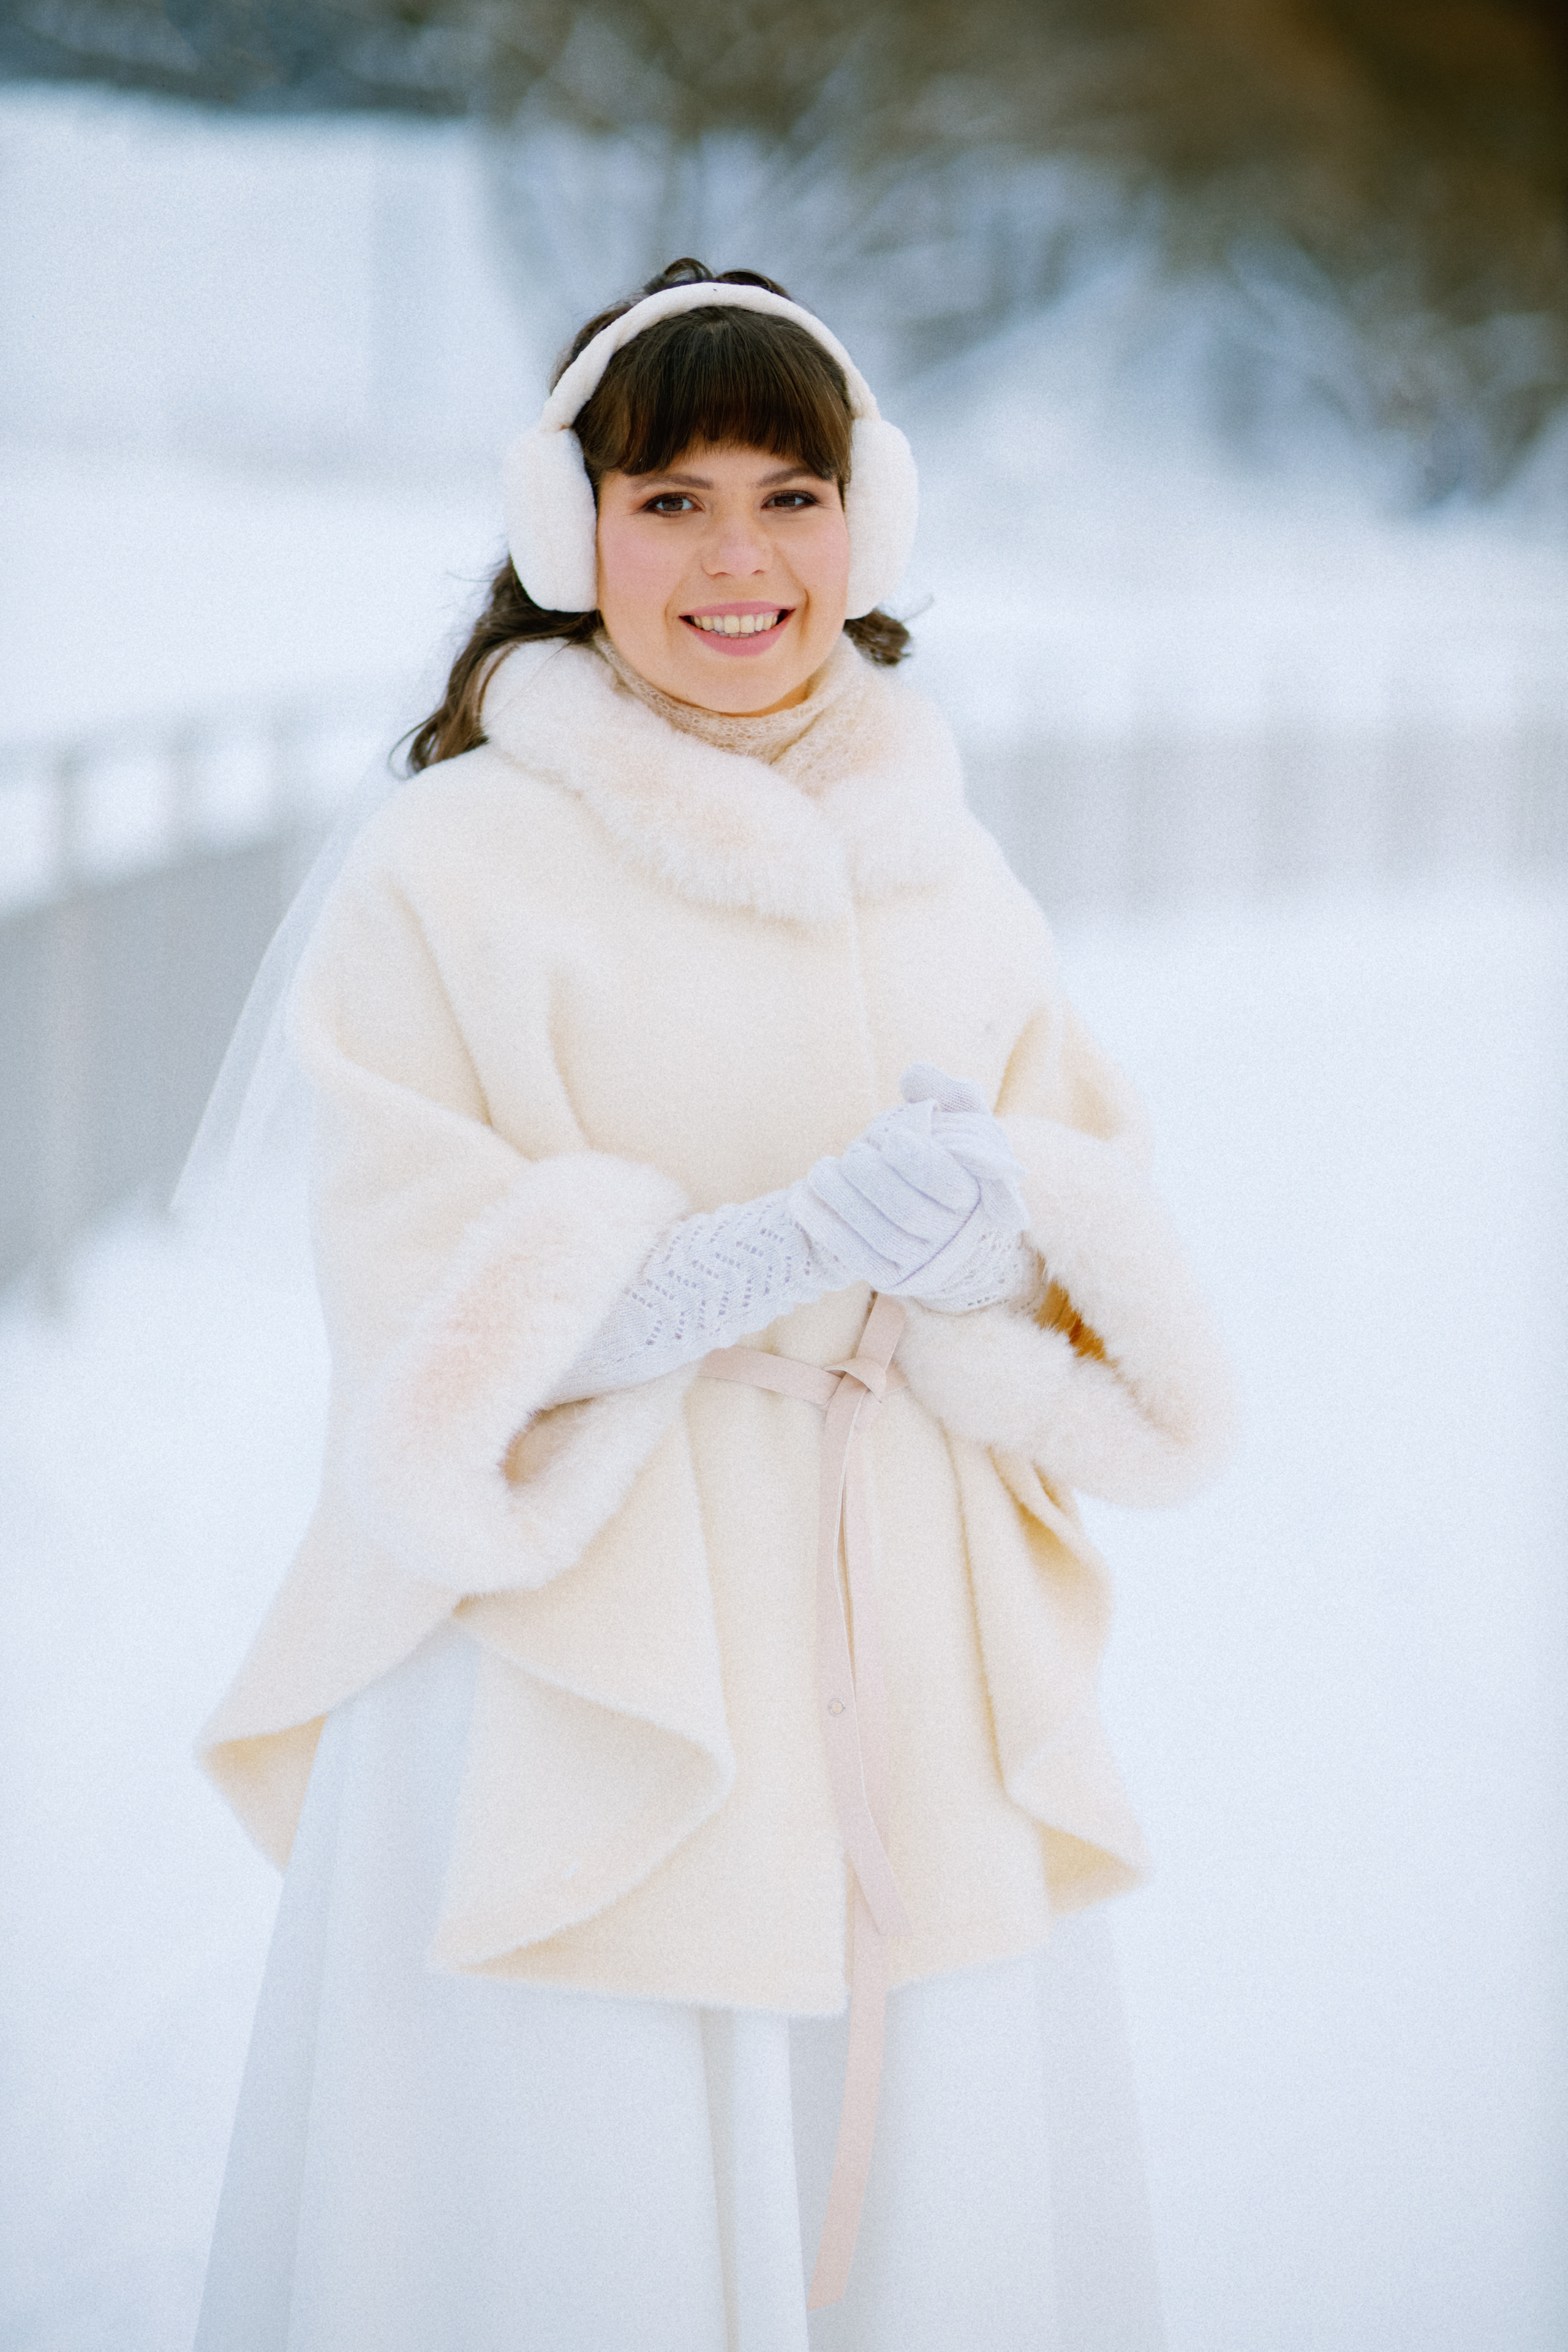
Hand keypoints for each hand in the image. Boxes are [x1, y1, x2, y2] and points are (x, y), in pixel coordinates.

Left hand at [789, 1066, 1029, 1298]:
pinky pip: (854, 1256)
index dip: (917, 1162)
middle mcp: (954, 1236)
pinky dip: (822, 1225)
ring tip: (819, 1170)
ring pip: (880, 1236)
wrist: (948, 1222)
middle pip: (907, 1212)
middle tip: (852, 1152)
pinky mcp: (891, 1276)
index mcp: (976, 1194)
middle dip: (871, 1179)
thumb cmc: (948, 1157)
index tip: (892, 1138)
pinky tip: (800, 1196)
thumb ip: (947, 1091)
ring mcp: (922, 1262)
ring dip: (841, 1200)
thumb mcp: (962, 1121)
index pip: (947, 1184)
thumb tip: (913, 1074)